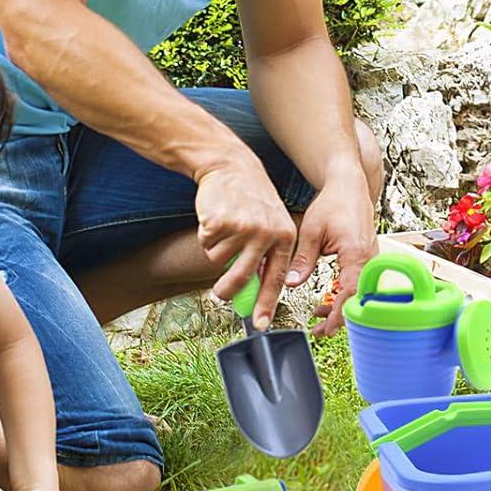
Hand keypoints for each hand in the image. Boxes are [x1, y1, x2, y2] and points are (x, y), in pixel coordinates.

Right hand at [195, 155, 297, 321]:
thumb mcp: (269, 224)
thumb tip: (251, 294)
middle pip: (242, 278)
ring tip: (225, 228)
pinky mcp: (221, 222)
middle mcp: (267, 234)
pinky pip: (206, 245)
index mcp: (284, 236)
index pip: (277, 278)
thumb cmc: (250, 199)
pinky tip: (216, 217)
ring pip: (219, 261)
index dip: (267, 304)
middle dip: (227, 291)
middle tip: (219, 294)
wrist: (231, 166)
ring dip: (215, 250)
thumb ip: (263, 256)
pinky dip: (206, 236)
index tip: (260, 324)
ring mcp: (244, 228)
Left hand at [287, 168, 377, 336]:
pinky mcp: (367, 259)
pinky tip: (327, 300)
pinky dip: (344, 295)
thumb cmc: (334, 204)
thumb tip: (292, 283)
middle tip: (319, 331)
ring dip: (341, 307)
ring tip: (318, 316)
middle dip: (340, 317)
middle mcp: (369, 259)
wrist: (349, 186)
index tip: (326, 328)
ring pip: (360, 294)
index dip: (340, 313)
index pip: (351, 293)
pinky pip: (359, 284)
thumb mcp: (312, 231)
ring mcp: (371, 260)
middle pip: (359, 299)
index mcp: (356, 253)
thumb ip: (303, 259)